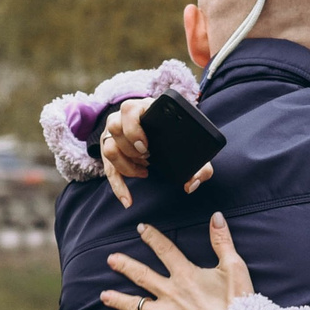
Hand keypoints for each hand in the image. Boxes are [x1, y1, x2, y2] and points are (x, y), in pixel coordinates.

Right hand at [101, 97, 215, 208]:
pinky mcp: (111, 150)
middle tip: (148, 158)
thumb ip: (201, 166)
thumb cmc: (178, 137)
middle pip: (114, 127)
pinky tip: (128, 200)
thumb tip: (190, 184)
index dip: (134, 129)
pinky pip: (109, 169)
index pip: (129, 110)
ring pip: (108, 148)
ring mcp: (114, 133)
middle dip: (131, 149)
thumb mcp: (191, 145)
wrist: (167, 134)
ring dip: (126, 164)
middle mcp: (124, 118)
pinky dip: (118, 187)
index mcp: (144, 108)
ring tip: (145, 170)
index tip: (146, 147)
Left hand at [103, 214, 253, 309]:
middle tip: (110, 259)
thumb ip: (222, 241)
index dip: (152, 237)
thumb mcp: (234, 268)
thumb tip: (216, 216)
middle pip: (141, 276)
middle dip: (124, 266)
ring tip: (103, 295)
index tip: (140, 228)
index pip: (165, 250)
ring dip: (118, 299)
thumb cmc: (238, 303)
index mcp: (186, 275)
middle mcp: (170, 293)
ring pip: (135, 306)